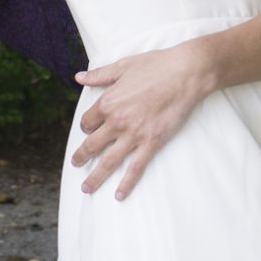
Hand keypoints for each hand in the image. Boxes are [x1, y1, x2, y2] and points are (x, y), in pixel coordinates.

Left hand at [71, 37, 214, 201]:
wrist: (184, 73)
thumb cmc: (155, 65)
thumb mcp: (123, 66)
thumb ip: (99, 75)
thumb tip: (79, 77)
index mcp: (108, 102)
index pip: (88, 122)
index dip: (86, 127)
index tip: (89, 130)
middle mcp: (117, 121)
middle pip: (92, 145)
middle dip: (82, 157)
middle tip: (76, 164)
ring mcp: (134, 135)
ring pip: (108, 162)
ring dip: (95, 177)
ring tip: (86, 188)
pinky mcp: (152, 143)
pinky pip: (135, 168)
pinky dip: (126, 183)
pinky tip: (119, 195)